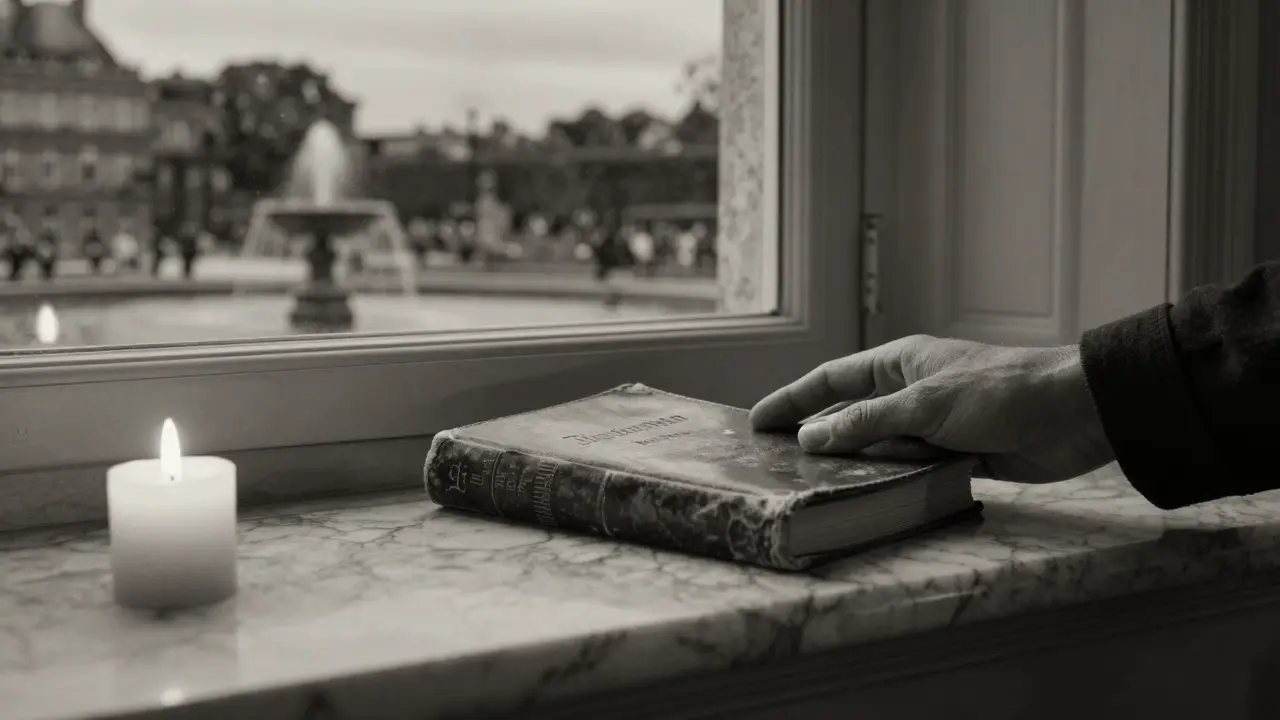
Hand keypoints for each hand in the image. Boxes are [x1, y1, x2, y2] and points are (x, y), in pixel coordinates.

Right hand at [749, 335, 1114, 482]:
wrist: (1072, 413)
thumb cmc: (998, 392)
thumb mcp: (924, 405)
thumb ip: (867, 424)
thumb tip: (812, 438)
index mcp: (900, 364)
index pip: (832, 381)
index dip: (793, 400)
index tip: (757, 422)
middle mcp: (911, 392)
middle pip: (851, 416)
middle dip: (818, 438)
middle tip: (778, 464)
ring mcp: (934, 425)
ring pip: (881, 448)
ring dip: (856, 466)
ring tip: (816, 489)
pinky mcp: (958, 455)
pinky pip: (912, 471)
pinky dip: (893, 483)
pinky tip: (871, 500)